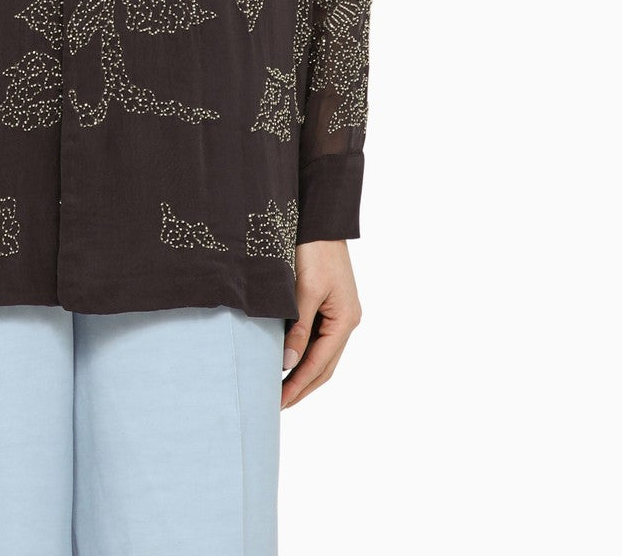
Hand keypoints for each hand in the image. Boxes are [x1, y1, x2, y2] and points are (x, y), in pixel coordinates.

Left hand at [280, 239, 361, 408]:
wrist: (320, 216)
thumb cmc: (314, 249)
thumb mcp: (305, 289)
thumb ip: (299, 327)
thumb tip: (287, 362)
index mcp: (345, 319)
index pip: (319, 364)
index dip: (298, 385)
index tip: (277, 402)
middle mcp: (345, 320)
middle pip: (324, 365)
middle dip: (301, 386)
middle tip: (275, 404)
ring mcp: (338, 312)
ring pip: (321, 354)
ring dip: (301, 372)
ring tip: (279, 389)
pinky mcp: (327, 302)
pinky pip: (316, 337)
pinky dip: (302, 352)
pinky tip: (285, 357)